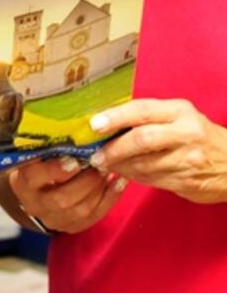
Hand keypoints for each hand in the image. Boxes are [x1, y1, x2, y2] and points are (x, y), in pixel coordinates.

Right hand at [5, 155, 123, 233]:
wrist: (33, 192)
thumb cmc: (35, 164)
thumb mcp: (33, 155)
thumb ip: (45, 146)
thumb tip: (69, 128)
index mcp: (23, 183)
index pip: (34, 178)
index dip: (55, 170)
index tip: (73, 159)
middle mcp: (36, 205)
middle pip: (62, 198)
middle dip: (85, 181)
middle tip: (99, 163)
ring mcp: (55, 219)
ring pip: (81, 210)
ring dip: (99, 188)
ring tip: (109, 169)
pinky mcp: (72, 227)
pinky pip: (96, 216)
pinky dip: (111, 198)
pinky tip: (119, 182)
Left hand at [88, 99, 226, 203]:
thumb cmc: (198, 135)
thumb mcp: (179, 116)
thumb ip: (149, 117)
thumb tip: (108, 122)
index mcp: (179, 112)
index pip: (142, 111)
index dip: (115, 117)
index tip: (94, 125)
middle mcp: (185, 134)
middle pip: (141, 140)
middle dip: (113, 148)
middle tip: (95, 154)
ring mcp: (188, 160)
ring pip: (144, 164)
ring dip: (119, 165)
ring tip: (104, 163)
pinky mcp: (187, 181)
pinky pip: (152, 180)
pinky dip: (134, 176)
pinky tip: (124, 172)